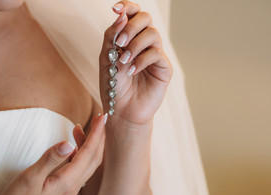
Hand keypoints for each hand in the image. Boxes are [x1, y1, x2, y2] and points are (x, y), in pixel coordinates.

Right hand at [0, 114, 106, 194]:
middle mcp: (74, 186)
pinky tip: (72, 147)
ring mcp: (70, 189)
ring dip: (89, 144)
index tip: (102, 117)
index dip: (97, 134)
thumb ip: (50, 159)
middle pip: (94, 158)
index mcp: (68, 182)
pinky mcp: (65, 190)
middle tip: (99, 119)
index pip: (88, 153)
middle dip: (99, 137)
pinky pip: (80, 168)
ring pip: (88, 163)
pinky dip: (80, 154)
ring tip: (80, 128)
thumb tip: (68, 143)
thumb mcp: (30, 178)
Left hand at [99, 1, 172, 125]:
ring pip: (153, 34)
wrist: (121, 110)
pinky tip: (132, 71)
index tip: (115, 9)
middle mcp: (144, 43)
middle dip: (131, 26)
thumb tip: (121, 15)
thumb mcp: (106, 58)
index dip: (127, 7)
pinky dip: (142, 60)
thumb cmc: (114, 86)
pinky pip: (157, 54)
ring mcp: (155, 54)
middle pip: (146, 18)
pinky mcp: (164, 68)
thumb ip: (112, 36)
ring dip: (136, 44)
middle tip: (120, 42)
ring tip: (124, 61)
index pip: (133, 14)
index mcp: (130, 38)